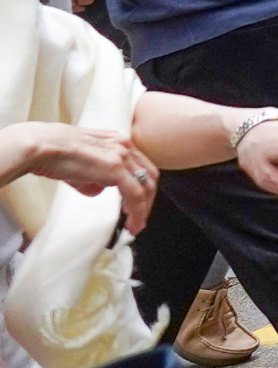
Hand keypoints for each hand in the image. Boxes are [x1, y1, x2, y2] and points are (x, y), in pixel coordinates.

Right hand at [0, 121, 157, 233]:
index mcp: (117, 141)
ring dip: (143, 210)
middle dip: (147, 201)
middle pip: (148, 176)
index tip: (135, 205)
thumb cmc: (51, 152)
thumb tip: (98, 190)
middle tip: (138, 219)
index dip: (141, 187)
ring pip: (145, 187)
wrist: (40, 146)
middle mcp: (124, 146)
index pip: (140, 167)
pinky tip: (132, 224)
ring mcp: (122, 156)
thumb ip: (91, 177)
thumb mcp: (78, 165)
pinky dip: (138, 212)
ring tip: (135, 226)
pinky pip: (135, 194)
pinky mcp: (115, 169)